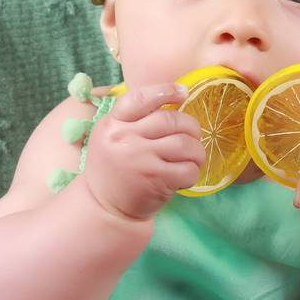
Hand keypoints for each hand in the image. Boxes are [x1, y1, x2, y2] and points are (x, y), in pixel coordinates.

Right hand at [82, 83, 205, 222]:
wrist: (103, 207)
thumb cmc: (114, 168)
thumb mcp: (112, 138)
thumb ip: (134, 120)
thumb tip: (173, 98)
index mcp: (112, 124)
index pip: (140, 98)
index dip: (165, 91)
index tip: (183, 92)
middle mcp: (124, 138)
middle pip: (170, 120)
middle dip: (191, 127)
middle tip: (193, 136)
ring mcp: (140, 159)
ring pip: (184, 144)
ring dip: (197, 151)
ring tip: (194, 157)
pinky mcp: (155, 180)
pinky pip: (187, 169)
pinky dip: (194, 171)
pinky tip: (187, 174)